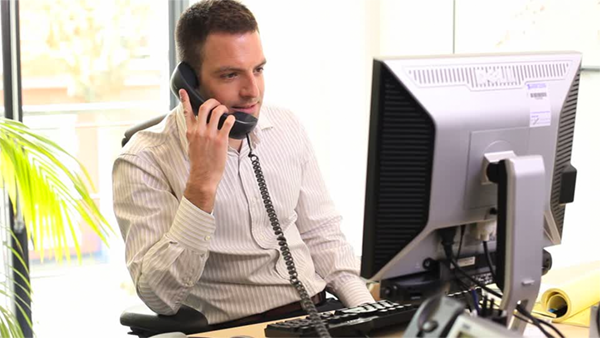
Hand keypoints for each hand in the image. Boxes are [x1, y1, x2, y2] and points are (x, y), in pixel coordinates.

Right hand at [179, 88, 235, 212]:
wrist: (203, 176)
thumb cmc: (199, 162)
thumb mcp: (191, 145)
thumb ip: (193, 134)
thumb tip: (196, 127)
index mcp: (190, 132)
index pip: (187, 112)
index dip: (185, 100)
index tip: (184, 91)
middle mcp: (199, 131)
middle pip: (204, 107)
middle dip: (212, 102)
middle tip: (217, 103)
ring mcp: (210, 135)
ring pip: (216, 112)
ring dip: (223, 108)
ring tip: (226, 111)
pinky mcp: (220, 140)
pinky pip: (227, 123)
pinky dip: (231, 118)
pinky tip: (232, 120)